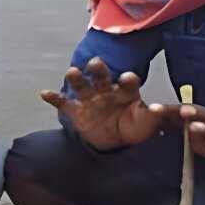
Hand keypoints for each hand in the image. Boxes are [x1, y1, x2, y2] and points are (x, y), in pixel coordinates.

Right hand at [39, 58, 163, 150]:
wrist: (113, 141)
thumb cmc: (132, 127)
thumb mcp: (146, 124)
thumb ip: (154, 115)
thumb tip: (159, 108)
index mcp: (125, 91)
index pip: (127, 81)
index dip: (127, 78)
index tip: (127, 78)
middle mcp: (106, 90)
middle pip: (101, 75)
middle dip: (98, 69)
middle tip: (96, 62)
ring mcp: (89, 99)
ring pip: (81, 84)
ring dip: (76, 77)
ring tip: (72, 72)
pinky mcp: (75, 109)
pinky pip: (62, 102)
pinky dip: (53, 97)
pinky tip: (44, 93)